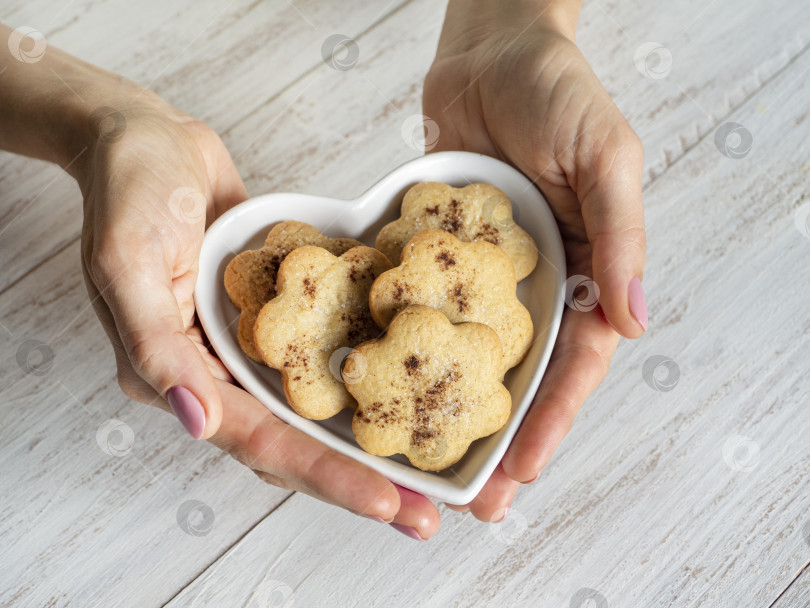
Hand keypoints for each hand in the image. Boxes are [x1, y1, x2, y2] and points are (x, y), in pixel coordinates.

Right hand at [71, 84, 439, 537]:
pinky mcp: (276, 319)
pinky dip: (360, 380)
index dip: (322, 474)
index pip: (258, 441)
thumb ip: (154, 345)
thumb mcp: (126, 261)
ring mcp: (248, 350)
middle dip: (357, 480)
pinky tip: (407, 393)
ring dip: (365, 444)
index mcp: (178, 375)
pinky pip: (320, 357)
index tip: (383, 501)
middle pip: (294, 442)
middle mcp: (217, 374)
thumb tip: (195, 420)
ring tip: (423, 475)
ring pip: (313, 410)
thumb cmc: (129, 190)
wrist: (150, 139)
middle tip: (422, 515)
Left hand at [423, 0, 646, 519]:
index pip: (577, 360)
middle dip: (502, 437)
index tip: (524, 470)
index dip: (554, 418)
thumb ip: (619, 238)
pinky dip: (412, 347)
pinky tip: (390, 384)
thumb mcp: (605, 158)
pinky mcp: (438, 254)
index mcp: (586, 268)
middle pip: (521, 373)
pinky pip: (426, 307)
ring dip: (454, 408)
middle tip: (476, 500)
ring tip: (430, 465)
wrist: (490, 48)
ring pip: (471, 353)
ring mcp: (483, 272)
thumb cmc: (558, 91)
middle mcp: (535, 280)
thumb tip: (635, 323)